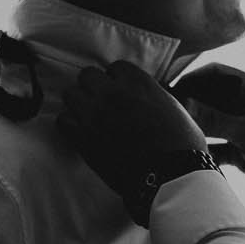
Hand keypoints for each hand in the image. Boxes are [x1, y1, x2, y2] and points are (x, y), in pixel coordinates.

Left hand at [57, 61, 210, 220]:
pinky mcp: (82, 137)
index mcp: (138, 83)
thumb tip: (148, 94)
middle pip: (87, 75)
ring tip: (89, 116)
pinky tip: (81, 131)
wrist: (169, 176)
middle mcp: (113, 93)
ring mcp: (95, 114)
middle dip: (94, 87)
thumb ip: (155, 95)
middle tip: (102, 102)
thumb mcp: (175, 108)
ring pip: (71, 94)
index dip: (117, 80)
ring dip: (79, 103)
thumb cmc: (182, 145)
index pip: (115, 67)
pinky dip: (70, 124)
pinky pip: (63, 120)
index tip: (121, 92)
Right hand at [172, 64, 244, 214]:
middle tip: (163, 115)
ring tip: (169, 134)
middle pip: (210, 98)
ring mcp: (244, 129)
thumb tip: (181, 104)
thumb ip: (214, 118)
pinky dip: (203, 149)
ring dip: (194, 127)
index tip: (170, 90)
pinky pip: (216, 146)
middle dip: (188, 104)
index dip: (193, 79)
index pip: (217, 74)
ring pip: (211, 123)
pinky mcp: (242, 152)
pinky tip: (186, 155)